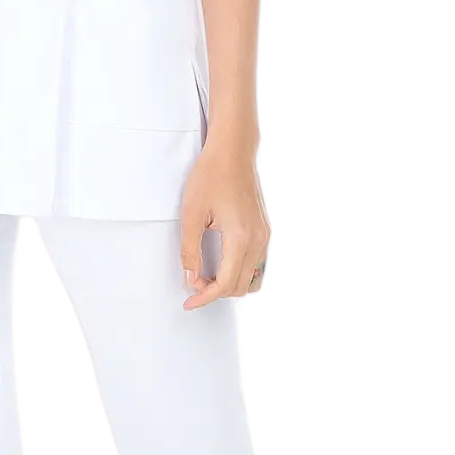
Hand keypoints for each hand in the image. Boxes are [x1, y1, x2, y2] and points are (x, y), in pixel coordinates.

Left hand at [180, 146, 270, 308]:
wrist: (232, 152)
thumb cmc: (213, 174)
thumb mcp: (192, 213)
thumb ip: (189, 250)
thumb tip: (190, 276)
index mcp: (241, 237)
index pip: (226, 283)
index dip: (205, 297)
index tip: (191, 301)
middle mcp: (258, 239)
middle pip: (241, 285)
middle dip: (215, 291)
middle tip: (193, 282)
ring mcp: (264, 235)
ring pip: (251, 277)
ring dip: (229, 283)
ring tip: (206, 276)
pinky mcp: (264, 230)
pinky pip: (256, 263)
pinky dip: (239, 271)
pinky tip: (222, 266)